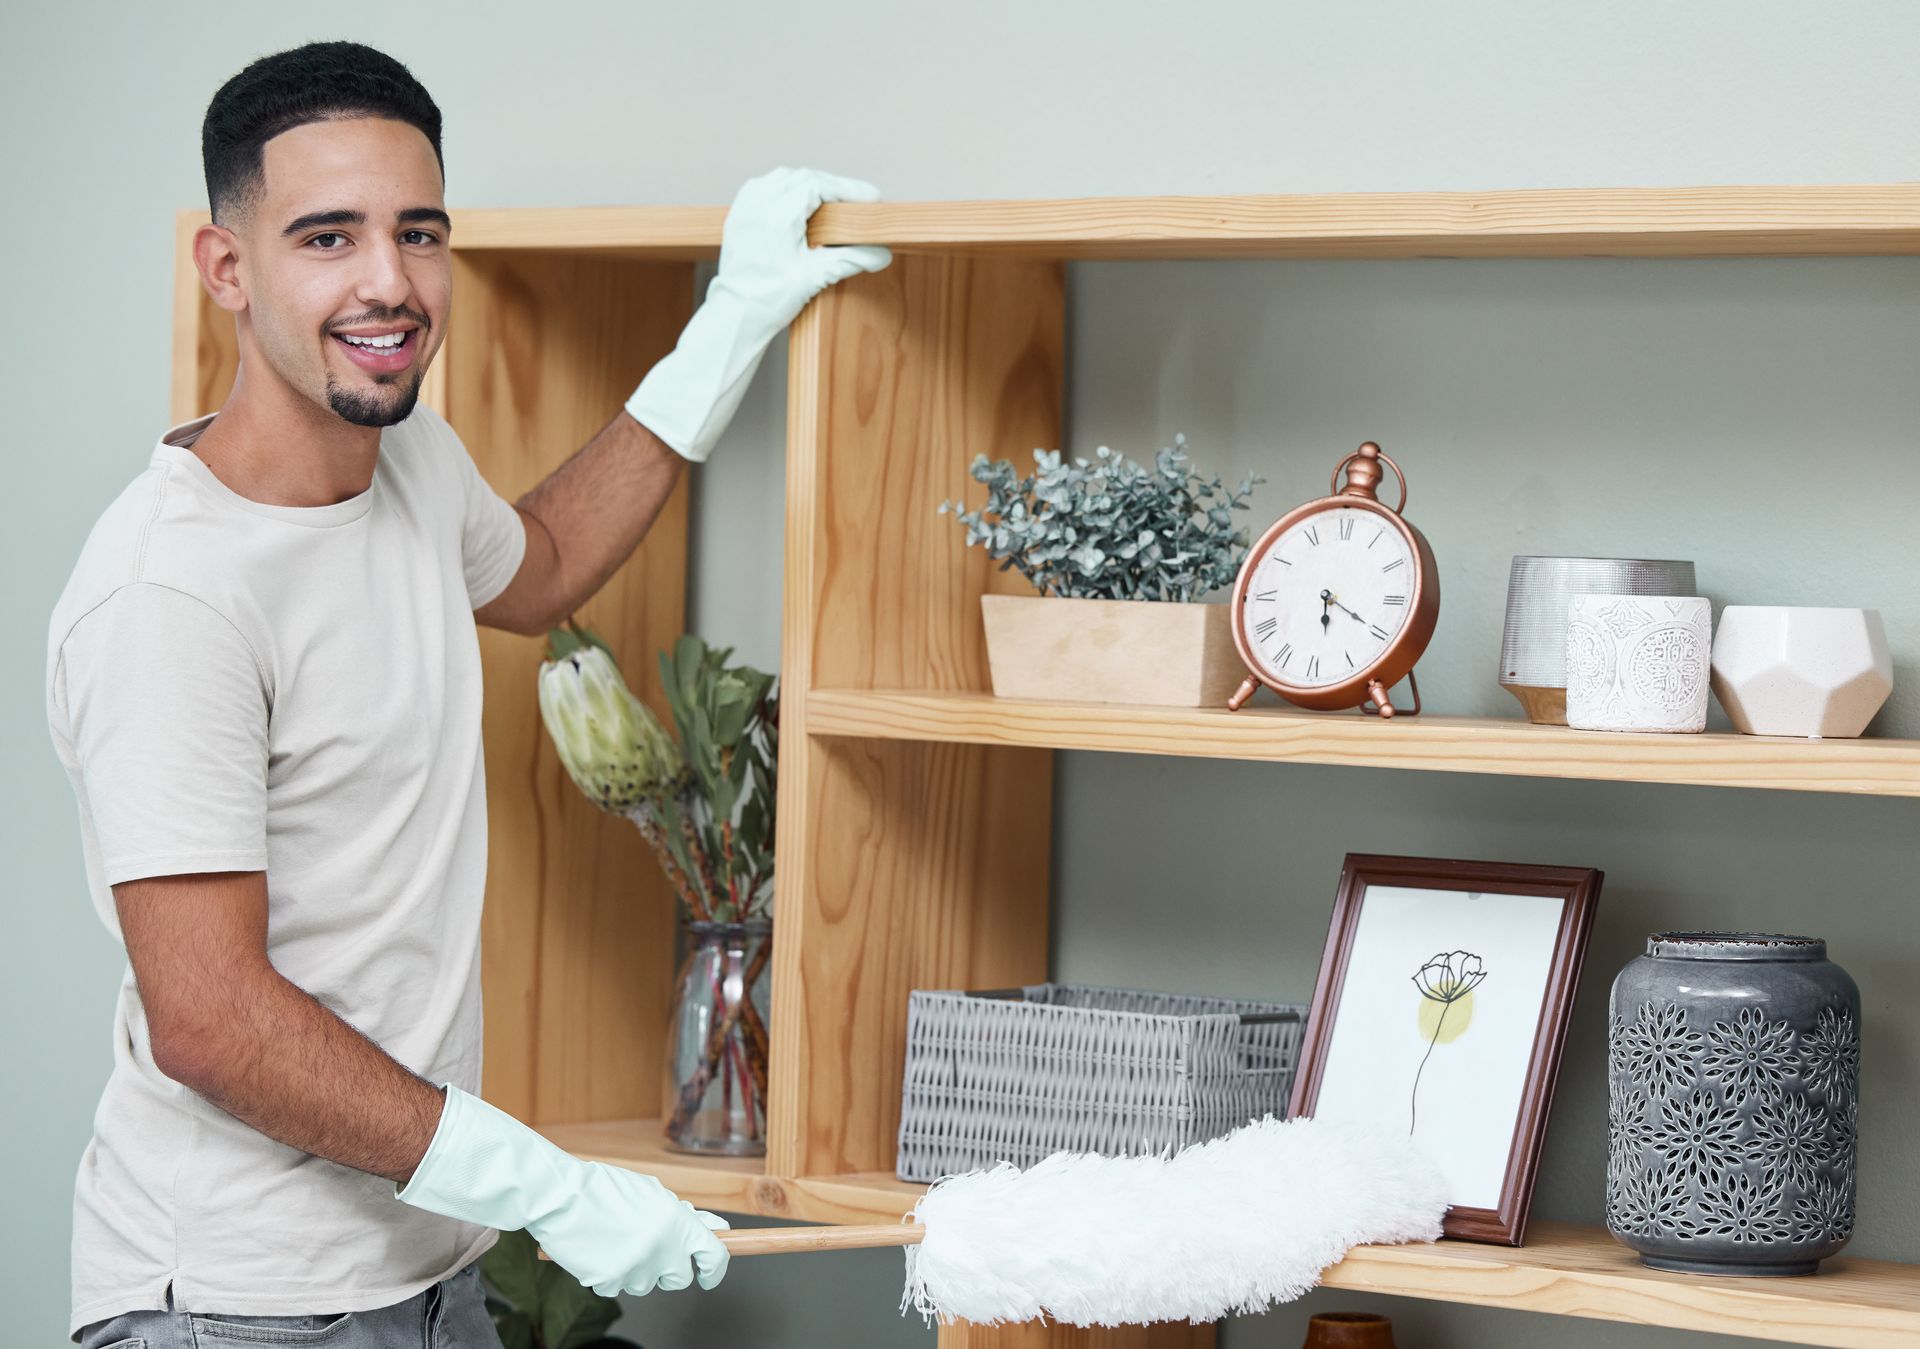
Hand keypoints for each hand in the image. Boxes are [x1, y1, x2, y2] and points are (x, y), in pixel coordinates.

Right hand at [396, 1085, 729, 1295]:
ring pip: (646, 1284)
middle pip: (680, 1278)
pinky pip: (617, 1288)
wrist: (558, 1196)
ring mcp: (636, 1268)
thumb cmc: (603, 1189)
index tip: (711, 1275)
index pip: (715, 1254)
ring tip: (615, 1239)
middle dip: (669, 1269)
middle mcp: (662, 1248)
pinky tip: (597, 1249)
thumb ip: (683, 1215)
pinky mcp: (609, 1283)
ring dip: (636, 1269)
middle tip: (649, 1249)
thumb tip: (716, 1228)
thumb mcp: (652, 1193)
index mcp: (676, 1221)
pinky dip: (609, 1275)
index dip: (716, 1269)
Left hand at [625, 166, 892, 462]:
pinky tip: (797, 201)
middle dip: (832, 186)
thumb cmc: (772, 298)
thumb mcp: (817, 276)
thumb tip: (882, 254)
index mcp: (778, 214)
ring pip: (783, 178)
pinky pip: (763, 187)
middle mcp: (759, 204)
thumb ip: (852, 260)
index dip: (848, 188)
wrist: (737, 314)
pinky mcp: (738, 214)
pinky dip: (784, 188)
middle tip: (856, 201)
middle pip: (803, 178)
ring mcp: (745, 207)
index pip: (819, 184)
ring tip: (830, 199)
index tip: (870, 197)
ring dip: (808, 184)